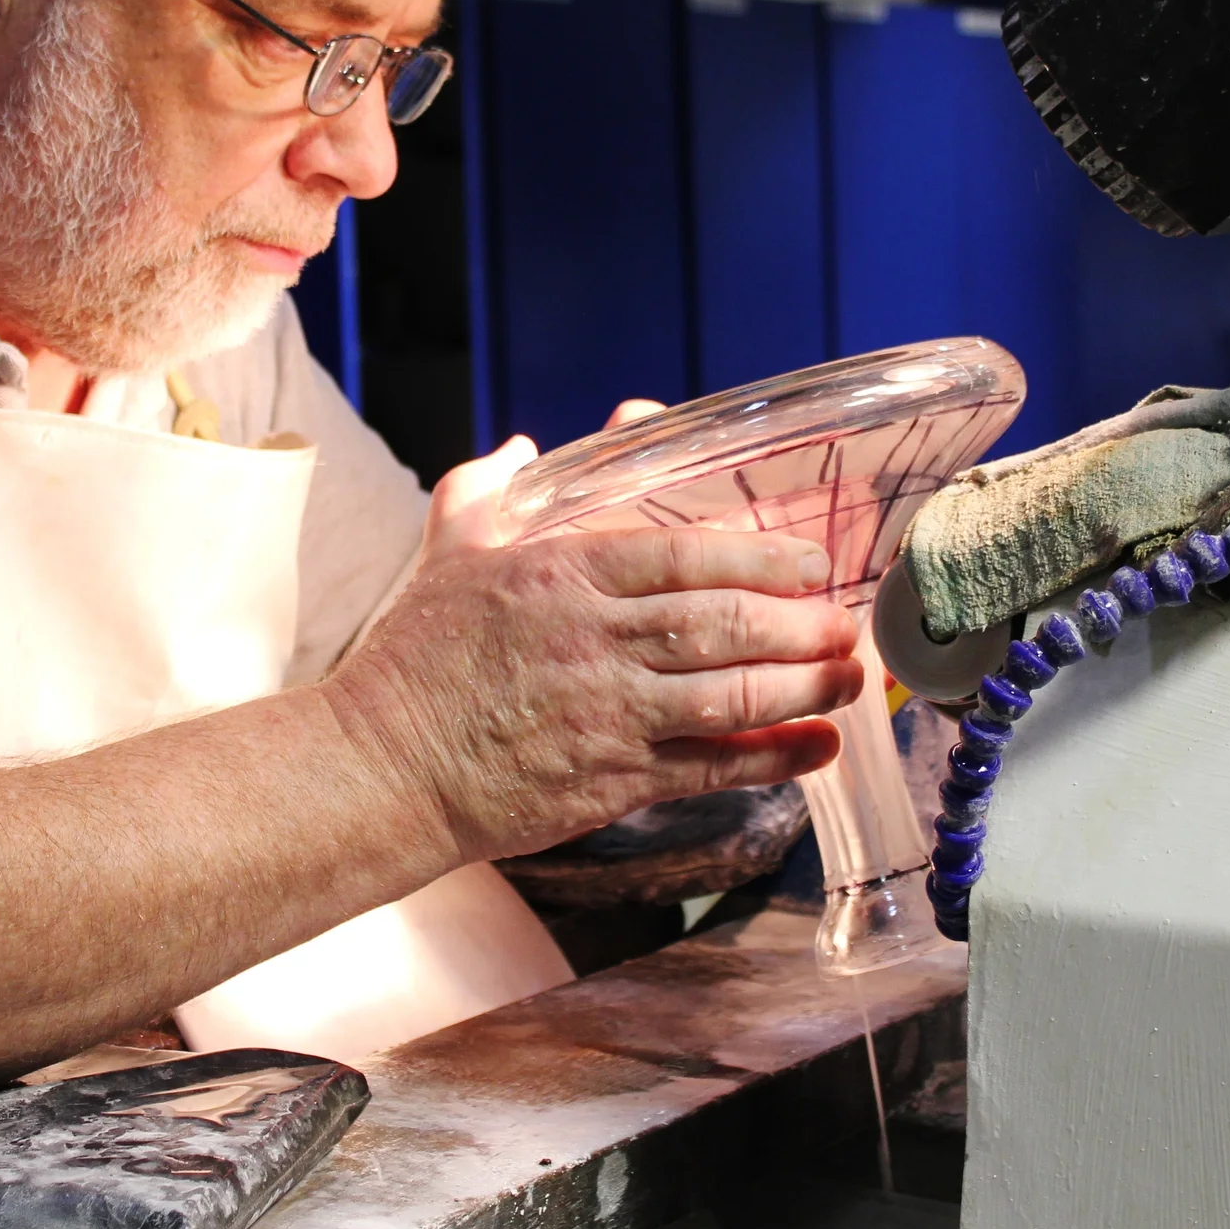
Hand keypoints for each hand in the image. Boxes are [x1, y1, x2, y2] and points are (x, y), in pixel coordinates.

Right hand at [326, 450, 859, 866]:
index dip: (760, 555)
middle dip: (799, 623)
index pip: (683, 554)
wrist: (382, 767)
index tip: (807, 560)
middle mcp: (594, 640)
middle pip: (723, 624)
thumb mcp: (448, 552)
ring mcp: (608, 714)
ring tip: (847, 677)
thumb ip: (487, 490)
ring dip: (803, 686)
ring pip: (731, 695)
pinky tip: (818, 747)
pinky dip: (775, 758)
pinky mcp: (612, 780)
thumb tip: (520, 448)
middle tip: (844, 621)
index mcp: (561, 575)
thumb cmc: (414, 660)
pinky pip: (713, 766)